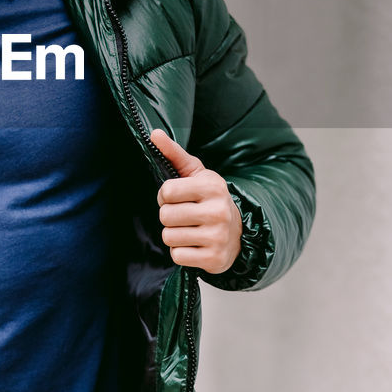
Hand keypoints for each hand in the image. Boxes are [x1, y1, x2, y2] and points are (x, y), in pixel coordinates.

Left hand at [150, 129, 242, 274]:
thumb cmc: (209, 198)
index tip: (176, 198)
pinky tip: (194, 245)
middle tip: (183, 216)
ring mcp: (217, 236)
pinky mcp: (214, 258)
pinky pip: (177, 256)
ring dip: (173, 235)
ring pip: (169, 237)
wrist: (237, 232)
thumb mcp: (195, 173)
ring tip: (189, 230)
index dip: (165, 196)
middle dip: (168, 217)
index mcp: (212, 186)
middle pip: (165, 216)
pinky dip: (181, 252)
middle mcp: (217, 211)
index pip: (166, 191)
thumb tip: (153, 133)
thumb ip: (173, 153)